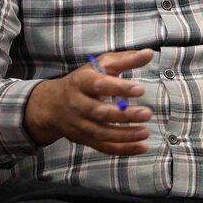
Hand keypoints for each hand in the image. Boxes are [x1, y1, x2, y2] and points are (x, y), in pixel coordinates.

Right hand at [24, 49, 153, 154]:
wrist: (53, 104)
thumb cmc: (84, 80)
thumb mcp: (101, 65)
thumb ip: (126, 59)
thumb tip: (149, 53)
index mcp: (82, 82)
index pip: (100, 85)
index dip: (119, 88)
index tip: (140, 89)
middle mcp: (78, 104)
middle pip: (100, 112)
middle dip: (124, 115)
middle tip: (147, 113)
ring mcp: (80, 124)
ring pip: (102, 133)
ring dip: (125, 135)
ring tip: (146, 131)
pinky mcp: (84, 139)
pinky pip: (104, 147)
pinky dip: (123, 149)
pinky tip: (142, 147)